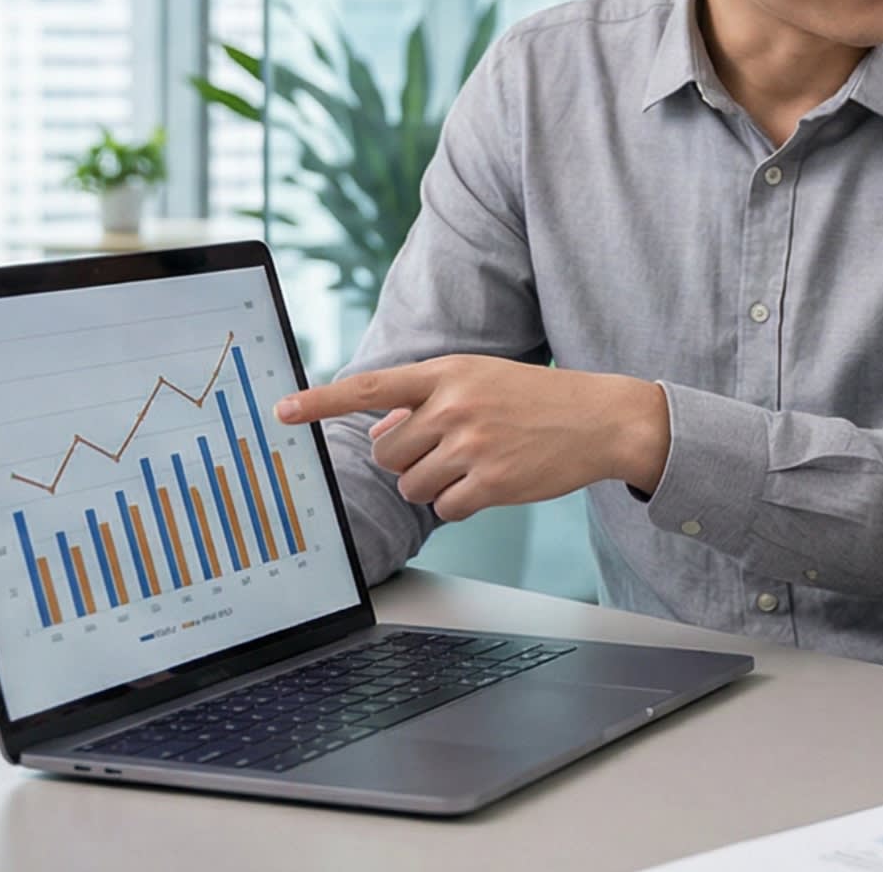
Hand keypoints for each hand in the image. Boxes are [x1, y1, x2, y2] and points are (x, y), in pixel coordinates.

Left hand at [276, 357, 669, 521]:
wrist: (600, 419)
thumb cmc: (536, 399)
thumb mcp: (480, 381)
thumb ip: (426, 402)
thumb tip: (379, 434)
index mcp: (447, 373)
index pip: (370, 388)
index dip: (321, 401)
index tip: (282, 410)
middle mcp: (454, 406)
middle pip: (386, 453)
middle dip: (407, 460)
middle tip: (448, 450)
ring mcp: (472, 446)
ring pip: (411, 485)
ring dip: (434, 485)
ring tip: (476, 464)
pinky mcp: (491, 483)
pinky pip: (445, 509)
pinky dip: (462, 504)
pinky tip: (493, 483)